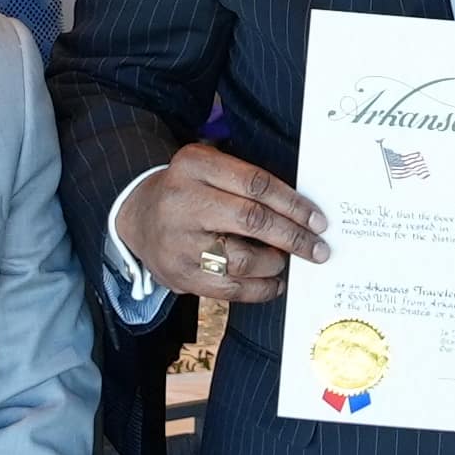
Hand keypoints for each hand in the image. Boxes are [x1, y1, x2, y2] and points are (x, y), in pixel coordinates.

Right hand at [117, 143, 328, 305]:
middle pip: (252, 220)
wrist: (136, 216)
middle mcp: (182, 201)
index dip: (293, 204)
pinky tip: (273, 283)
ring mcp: (179, 241)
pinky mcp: (179, 274)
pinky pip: (228, 289)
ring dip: (274, 264)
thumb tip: (302, 212)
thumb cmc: (188, 190)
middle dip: (292, 237)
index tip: (317, 220)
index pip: (256, 183)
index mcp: (194, 165)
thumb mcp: (208, 167)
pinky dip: (259, 290)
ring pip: (242, 259)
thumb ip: (246, 182)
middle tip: (317, 248)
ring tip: (285, 262)